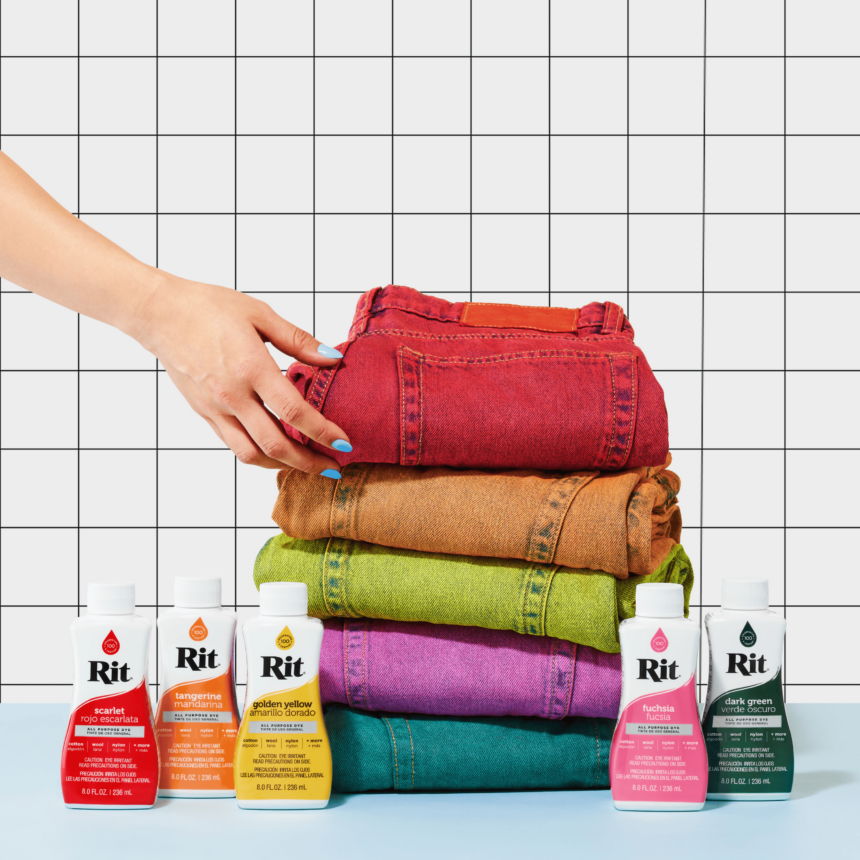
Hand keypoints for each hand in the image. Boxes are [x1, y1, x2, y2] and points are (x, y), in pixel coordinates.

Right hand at [131, 273, 350, 473]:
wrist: (160, 313)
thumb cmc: (209, 307)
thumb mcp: (260, 314)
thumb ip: (298, 340)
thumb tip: (333, 358)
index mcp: (251, 368)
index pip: (294, 413)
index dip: (323, 433)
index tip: (344, 444)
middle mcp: (232, 396)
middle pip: (275, 445)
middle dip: (310, 463)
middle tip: (334, 468)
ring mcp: (215, 408)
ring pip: (251, 454)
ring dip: (283, 466)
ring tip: (308, 466)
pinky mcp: (204, 413)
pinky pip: (234, 445)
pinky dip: (259, 455)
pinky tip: (276, 452)